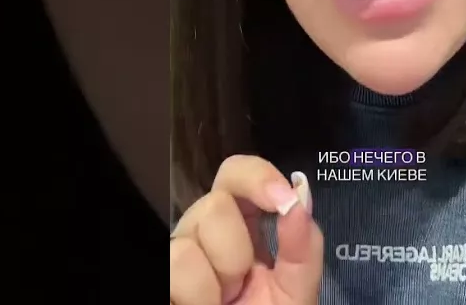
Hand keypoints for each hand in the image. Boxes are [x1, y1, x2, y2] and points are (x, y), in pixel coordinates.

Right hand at [170, 156, 321, 304]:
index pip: (236, 174)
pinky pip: (176, 265)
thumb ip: (304, 246)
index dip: (257, 176)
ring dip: (219, 278)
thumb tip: (302, 195)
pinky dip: (199, 295)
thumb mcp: (297, 292)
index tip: (283, 200)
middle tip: (243, 286)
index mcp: (243, 227)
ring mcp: (179, 257)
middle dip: (239, 250)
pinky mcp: (162, 281)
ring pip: (191, 233)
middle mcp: (205, 234)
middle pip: (214, 202)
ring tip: (222, 303)